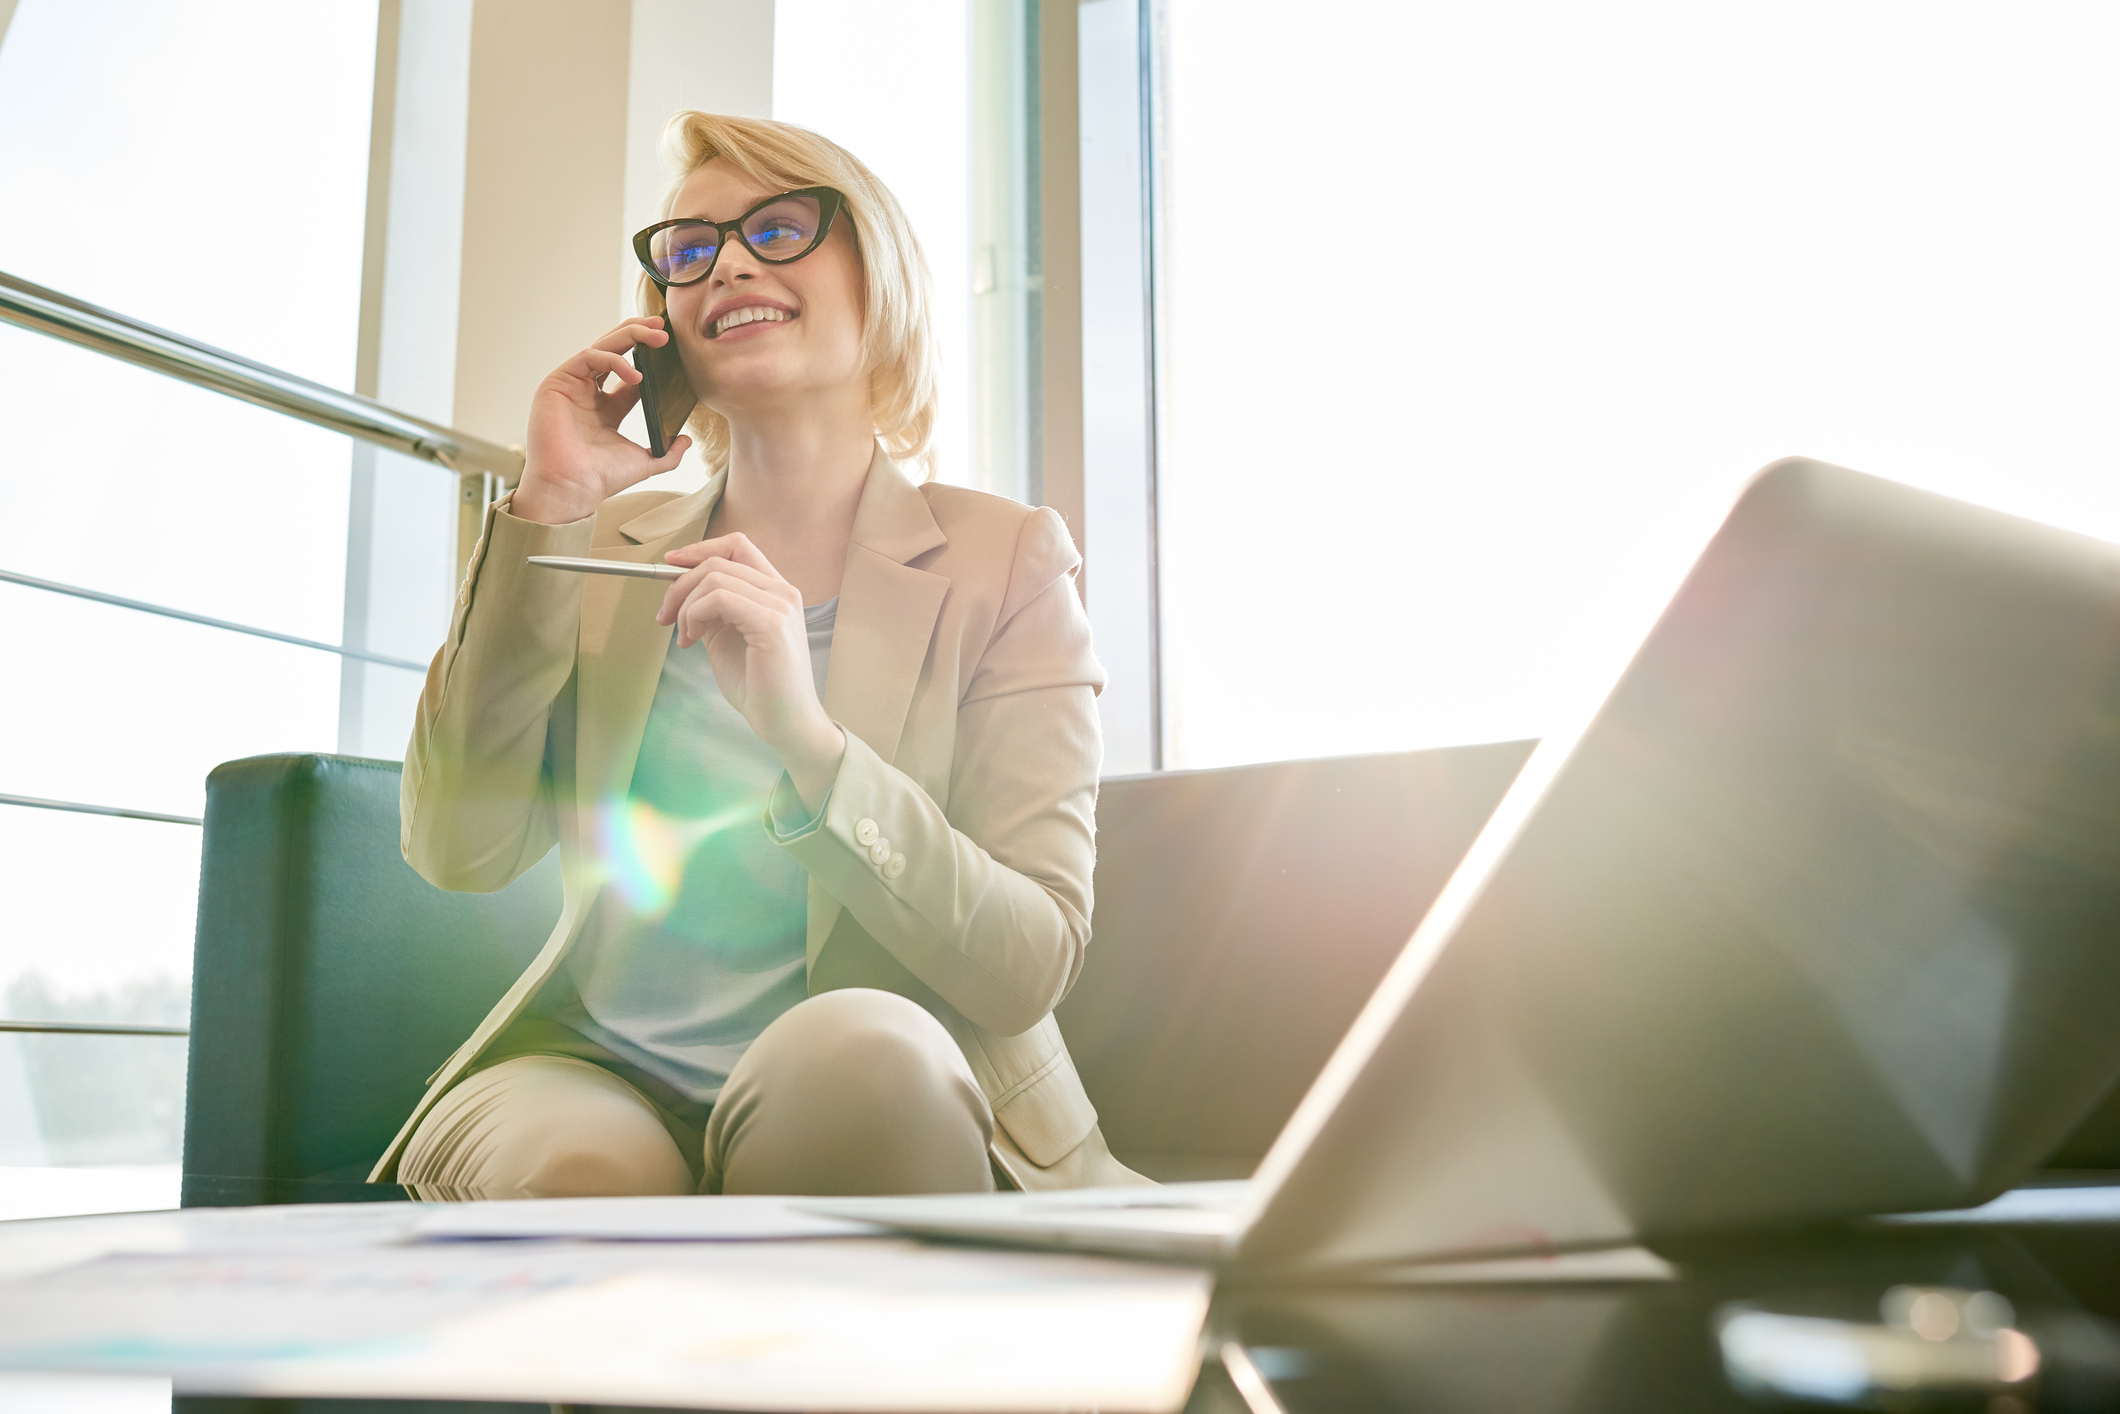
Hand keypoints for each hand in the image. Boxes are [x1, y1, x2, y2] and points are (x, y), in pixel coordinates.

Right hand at [512, 317, 692, 524]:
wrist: (572, 488)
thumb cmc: (600, 478)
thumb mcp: (644, 462)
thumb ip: (668, 453)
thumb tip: (687, 441)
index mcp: (605, 408)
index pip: (628, 371)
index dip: (649, 357)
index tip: (672, 348)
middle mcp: (587, 392)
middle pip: (614, 351)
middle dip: (639, 334)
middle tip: (664, 329)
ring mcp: (571, 385)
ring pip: (601, 346)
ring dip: (630, 336)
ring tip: (658, 338)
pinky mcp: (557, 382)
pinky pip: (587, 357)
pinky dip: (613, 359)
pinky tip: (636, 375)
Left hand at [657, 533, 845, 807]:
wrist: (785, 722)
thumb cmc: (759, 685)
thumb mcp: (727, 636)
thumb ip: (712, 609)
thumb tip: (681, 591)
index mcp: (775, 591)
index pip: (737, 546)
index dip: (699, 549)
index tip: (670, 565)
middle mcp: (783, 592)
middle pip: (718, 560)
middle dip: (679, 584)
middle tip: (665, 616)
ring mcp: (780, 605)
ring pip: (714, 577)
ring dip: (686, 605)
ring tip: (684, 636)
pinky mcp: (771, 624)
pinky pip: (719, 598)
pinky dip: (695, 615)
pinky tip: (693, 640)